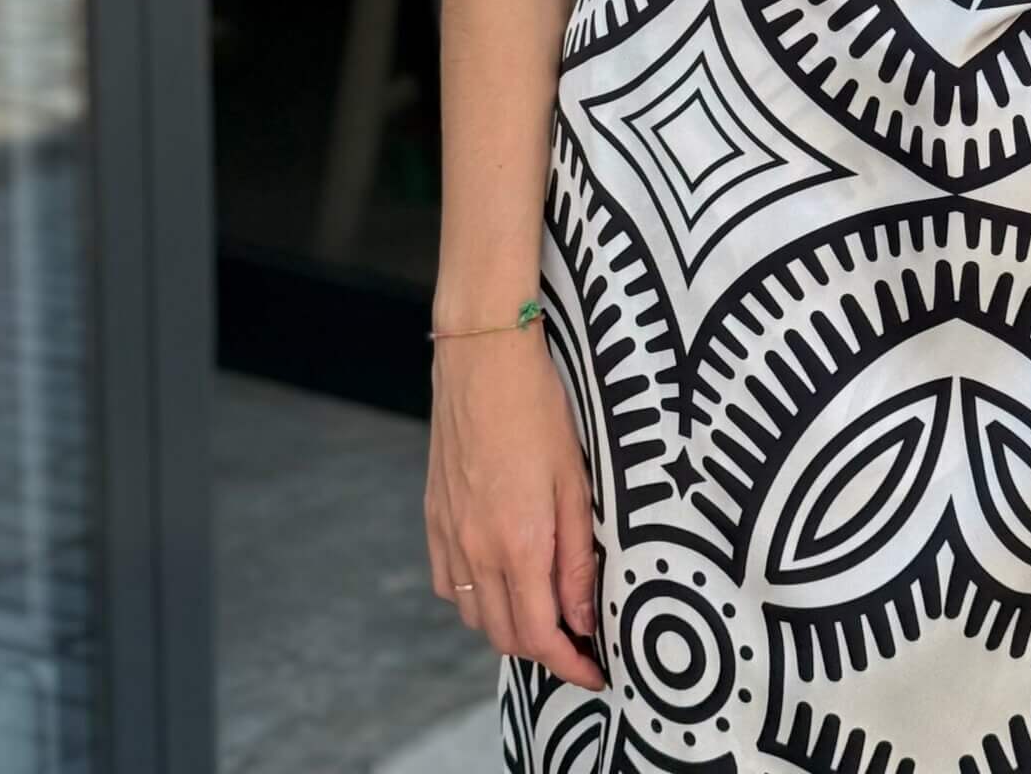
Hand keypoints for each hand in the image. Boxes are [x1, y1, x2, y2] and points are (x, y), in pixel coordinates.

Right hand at [425, 331, 605, 685]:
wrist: (483, 358)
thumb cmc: (539, 409)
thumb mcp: (575, 481)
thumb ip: (578, 556)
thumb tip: (584, 617)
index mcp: (519, 543)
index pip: (541, 635)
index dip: (570, 665)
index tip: (596, 672)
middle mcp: (477, 549)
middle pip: (506, 635)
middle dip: (544, 650)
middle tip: (579, 640)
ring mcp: (450, 535)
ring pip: (474, 616)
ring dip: (509, 628)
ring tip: (545, 611)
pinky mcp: (434, 516)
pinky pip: (450, 584)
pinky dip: (475, 600)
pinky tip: (500, 580)